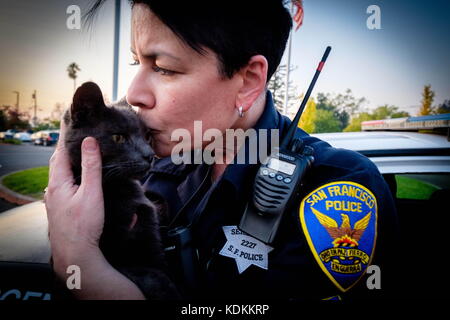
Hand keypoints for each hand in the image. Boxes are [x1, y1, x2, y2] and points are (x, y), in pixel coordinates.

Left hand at [45, 118, 104, 276]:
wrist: (75, 253)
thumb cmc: (84, 224)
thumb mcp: (92, 192)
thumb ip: (91, 166)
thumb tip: (89, 141)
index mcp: (58, 182)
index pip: (61, 153)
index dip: (68, 139)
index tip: (77, 127)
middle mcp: (52, 190)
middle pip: (58, 163)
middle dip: (67, 149)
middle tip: (79, 138)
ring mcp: (54, 201)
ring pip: (59, 176)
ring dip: (68, 164)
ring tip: (80, 156)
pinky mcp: (59, 209)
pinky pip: (62, 186)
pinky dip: (69, 177)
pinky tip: (77, 181)